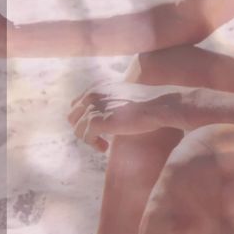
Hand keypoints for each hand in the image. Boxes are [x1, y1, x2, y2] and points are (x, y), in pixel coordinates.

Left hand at [68, 82, 187, 151]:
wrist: (160, 106)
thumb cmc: (151, 103)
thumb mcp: (127, 96)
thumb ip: (114, 100)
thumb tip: (110, 114)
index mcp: (98, 87)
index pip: (78, 104)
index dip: (84, 118)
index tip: (98, 128)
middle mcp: (92, 95)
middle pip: (73, 116)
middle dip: (83, 129)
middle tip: (98, 138)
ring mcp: (93, 108)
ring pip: (78, 129)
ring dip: (89, 139)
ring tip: (103, 145)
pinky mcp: (96, 122)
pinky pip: (86, 138)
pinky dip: (95, 144)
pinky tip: (105, 147)